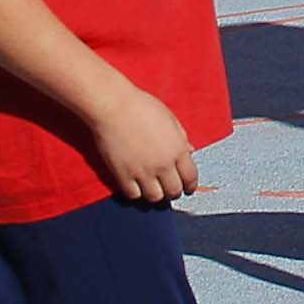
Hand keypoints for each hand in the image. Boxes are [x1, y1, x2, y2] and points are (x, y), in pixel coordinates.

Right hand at [93, 90, 200, 204]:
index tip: (187, 188)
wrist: (113, 106)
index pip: (190, 177)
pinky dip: (136, 193)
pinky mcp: (123, 175)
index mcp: (177, 149)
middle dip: (174, 191)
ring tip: (153, 188)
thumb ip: (181, 138)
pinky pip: (133, 195)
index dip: (190, 186)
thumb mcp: (170, 119)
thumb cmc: (141, 107)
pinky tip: (136, 185)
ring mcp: (142, 171)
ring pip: (155, 197)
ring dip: (156, 195)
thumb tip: (190, 152)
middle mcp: (163, 164)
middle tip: (169, 188)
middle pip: (174, 191)